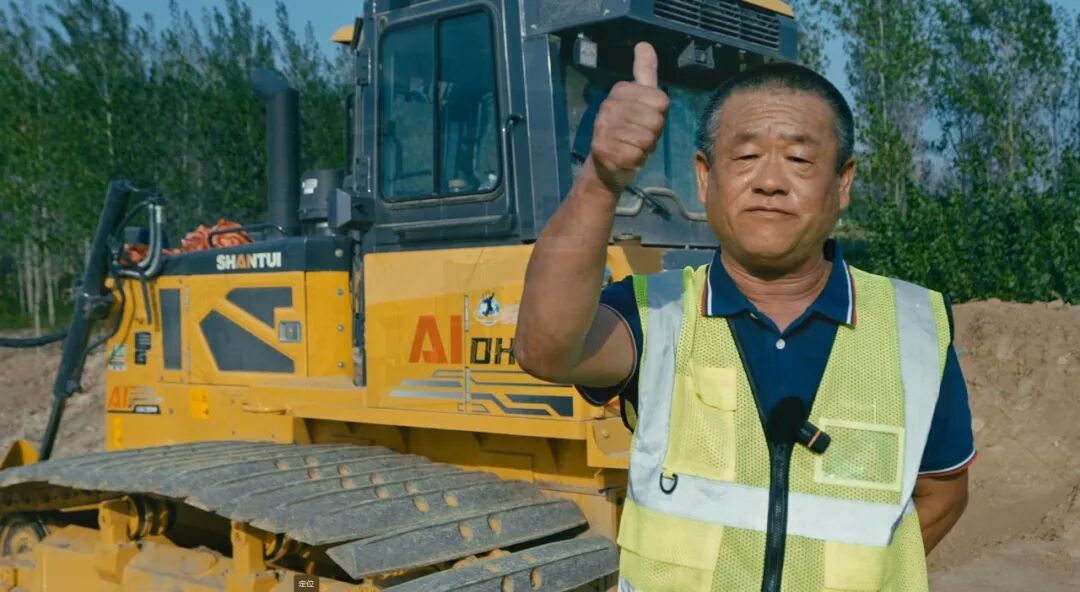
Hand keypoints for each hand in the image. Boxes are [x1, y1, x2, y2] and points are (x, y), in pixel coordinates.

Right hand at [587, 42, 669, 195]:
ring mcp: (604, 129)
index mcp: (620, 90)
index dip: (660, 116)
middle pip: (656, 121)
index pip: (662, 101)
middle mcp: (608, 107)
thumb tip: (644, 44)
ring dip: (645, 148)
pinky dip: (637, 161)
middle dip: (653, 134)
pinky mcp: (604, 151)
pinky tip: (626, 158)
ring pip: (647, 140)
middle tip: (639, 137)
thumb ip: (645, 73)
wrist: (605, 166)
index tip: (645, 120)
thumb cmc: (629, 131)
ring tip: (632, 147)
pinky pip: (637, 156)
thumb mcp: (640, 100)